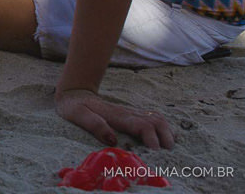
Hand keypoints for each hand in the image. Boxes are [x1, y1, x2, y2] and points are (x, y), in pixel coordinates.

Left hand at [55, 88, 174, 149]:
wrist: (74, 92)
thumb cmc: (74, 107)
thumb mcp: (78, 115)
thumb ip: (94, 125)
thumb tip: (113, 140)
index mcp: (117, 115)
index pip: (141, 125)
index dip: (151, 138)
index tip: (154, 152)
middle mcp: (128, 112)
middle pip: (156, 121)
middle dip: (166, 136)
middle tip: (168, 152)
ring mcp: (131, 112)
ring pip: (157, 118)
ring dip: (167, 131)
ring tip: (170, 147)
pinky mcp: (132, 114)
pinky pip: (153, 118)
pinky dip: (163, 127)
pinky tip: (165, 138)